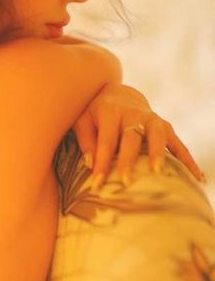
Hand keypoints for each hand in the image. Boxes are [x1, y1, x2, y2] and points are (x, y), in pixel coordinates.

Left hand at [72, 82, 205, 189]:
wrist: (119, 95)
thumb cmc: (95, 114)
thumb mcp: (83, 121)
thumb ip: (85, 140)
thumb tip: (90, 163)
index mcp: (110, 111)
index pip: (105, 140)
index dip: (101, 162)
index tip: (96, 184)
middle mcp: (133, 113)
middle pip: (132, 138)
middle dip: (128, 160)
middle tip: (126, 181)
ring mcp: (152, 119)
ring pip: (158, 136)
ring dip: (158, 154)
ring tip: (159, 173)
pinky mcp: (165, 127)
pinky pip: (178, 144)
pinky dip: (188, 160)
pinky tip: (198, 179)